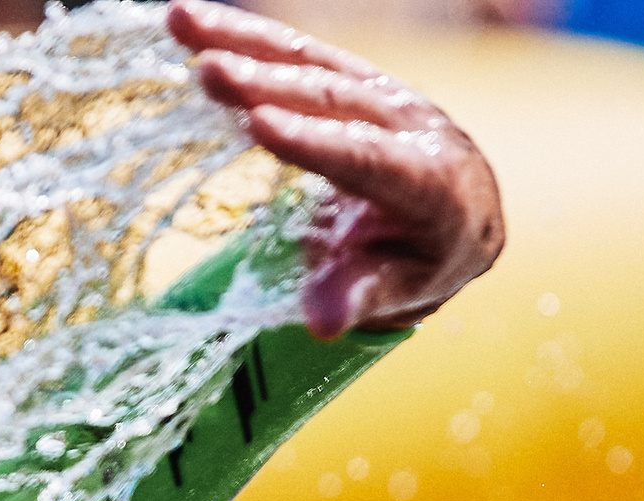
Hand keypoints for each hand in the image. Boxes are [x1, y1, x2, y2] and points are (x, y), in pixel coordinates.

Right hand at [165, 0, 504, 337]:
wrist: (462, 211)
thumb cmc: (423, 259)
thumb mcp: (400, 288)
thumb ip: (359, 297)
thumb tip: (319, 326)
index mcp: (431, 182)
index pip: (366, 159)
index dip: (313, 142)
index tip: (257, 125)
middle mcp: (409, 123)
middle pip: (331, 99)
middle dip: (267, 84)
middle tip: (207, 70)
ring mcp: (379, 92)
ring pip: (309, 61)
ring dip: (243, 41)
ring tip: (180, 22)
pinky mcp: (350, 76)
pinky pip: (296, 51)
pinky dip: (245, 34)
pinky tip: (194, 21)